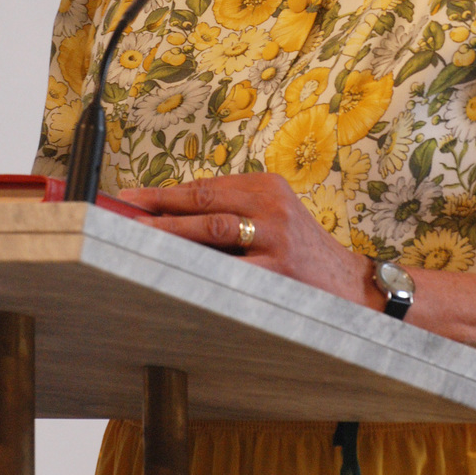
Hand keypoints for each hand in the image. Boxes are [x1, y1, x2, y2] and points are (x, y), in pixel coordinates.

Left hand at [116, 173, 371, 306]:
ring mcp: (276, 238)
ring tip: (139, 236)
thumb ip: (232, 213)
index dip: (164, 193)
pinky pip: (230, 269)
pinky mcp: (278, 271)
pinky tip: (175, 273)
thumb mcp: (274, 217)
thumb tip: (167, 219)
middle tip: (124, 213)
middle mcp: (272, 206)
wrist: (350, 287)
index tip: (131, 198)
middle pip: (204, 203)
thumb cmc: (302, 252)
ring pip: (213, 230)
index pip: (205, 187)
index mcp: (267, 187)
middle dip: (159, 208)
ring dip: (171, 233)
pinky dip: (199, 270)